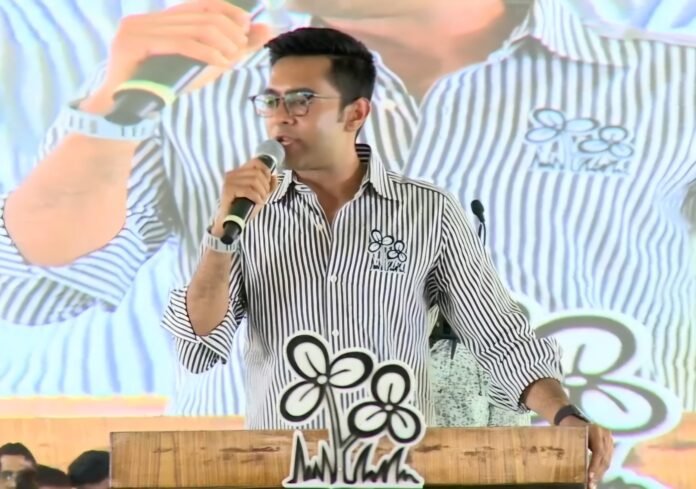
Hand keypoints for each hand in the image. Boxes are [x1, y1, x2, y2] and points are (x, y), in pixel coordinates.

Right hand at [83, 0, 272, 112]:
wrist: (125, 113)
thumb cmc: (164, 89)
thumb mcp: (204, 65)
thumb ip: (233, 47)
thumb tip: (265, 28)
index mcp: (159, 19)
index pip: (202, 2)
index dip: (230, 11)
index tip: (247, 28)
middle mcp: (145, 18)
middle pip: (202, 15)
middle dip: (229, 32)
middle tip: (240, 50)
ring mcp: (136, 29)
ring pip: (195, 28)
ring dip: (221, 44)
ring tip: (231, 60)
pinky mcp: (133, 44)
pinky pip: (181, 43)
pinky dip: (207, 53)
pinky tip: (220, 64)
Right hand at [210, 159, 277, 236]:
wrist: (229, 222)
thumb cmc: (244, 208)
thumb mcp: (260, 194)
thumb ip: (268, 185)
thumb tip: (274, 176)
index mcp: (239, 172)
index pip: (256, 162)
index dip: (266, 172)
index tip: (268, 184)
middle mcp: (232, 174)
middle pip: (257, 173)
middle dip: (265, 186)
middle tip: (264, 196)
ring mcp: (229, 181)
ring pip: (254, 181)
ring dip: (262, 192)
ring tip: (261, 200)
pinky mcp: (228, 190)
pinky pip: (248, 190)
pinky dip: (256, 197)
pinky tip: (257, 202)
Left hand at [560, 416, 613, 488]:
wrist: (570, 417)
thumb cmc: (567, 426)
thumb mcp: (570, 434)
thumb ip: (575, 447)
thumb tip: (577, 467)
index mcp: (596, 430)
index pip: (599, 452)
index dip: (595, 465)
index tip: (589, 476)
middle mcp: (605, 434)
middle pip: (605, 458)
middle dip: (598, 473)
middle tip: (590, 484)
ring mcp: (608, 438)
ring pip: (607, 460)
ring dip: (600, 473)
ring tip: (593, 483)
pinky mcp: (608, 443)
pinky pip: (607, 458)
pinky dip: (601, 468)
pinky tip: (596, 476)